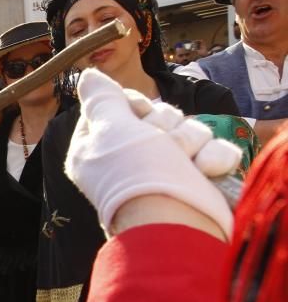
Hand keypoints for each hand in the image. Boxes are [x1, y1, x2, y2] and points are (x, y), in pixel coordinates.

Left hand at [66, 69, 240, 238]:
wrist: (177, 224)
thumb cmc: (136, 174)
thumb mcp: (110, 128)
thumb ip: (101, 100)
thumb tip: (88, 77)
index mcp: (97, 147)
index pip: (117, 105)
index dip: (132, 103)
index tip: (136, 114)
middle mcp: (129, 158)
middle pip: (156, 115)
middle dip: (164, 125)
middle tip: (158, 146)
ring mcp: (166, 169)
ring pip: (188, 128)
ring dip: (189, 141)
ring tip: (183, 163)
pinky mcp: (197, 179)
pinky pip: (213, 149)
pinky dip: (212, 158)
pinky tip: (204, 170)